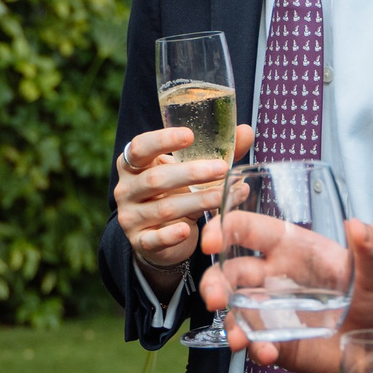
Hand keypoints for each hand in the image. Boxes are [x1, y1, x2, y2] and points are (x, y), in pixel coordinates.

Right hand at [114, 123, 254, 291]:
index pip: (140, 147)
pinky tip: (188, 229)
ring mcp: (130, 216)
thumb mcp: (190, 172)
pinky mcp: (140, 241)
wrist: (160, 235)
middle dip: (192, 173)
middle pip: (156, 178)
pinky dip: (171, 235)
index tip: (190, 135)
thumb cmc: (175, 193)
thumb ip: (215, 153)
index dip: (162, 140)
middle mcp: (126, 189)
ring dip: (199, 201)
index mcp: (132, 164)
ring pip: (164, 208)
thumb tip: (246, 131)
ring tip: (226, 196)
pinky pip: (155, 238)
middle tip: (222, 169)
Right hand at [206, 218, 372, 372]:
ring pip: (235, 311)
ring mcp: (272, 312)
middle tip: (213, 297)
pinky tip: (268, 354)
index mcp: (292, 248)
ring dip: (230, 323)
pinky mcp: (277, 341)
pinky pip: (256, 344)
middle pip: (230, 273)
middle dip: (214, 283)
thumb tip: (359, 227)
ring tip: (237, 339)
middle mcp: (274, 278)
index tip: (212, 241)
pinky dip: (256, 350)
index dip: (226, 229)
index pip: (250, 230)